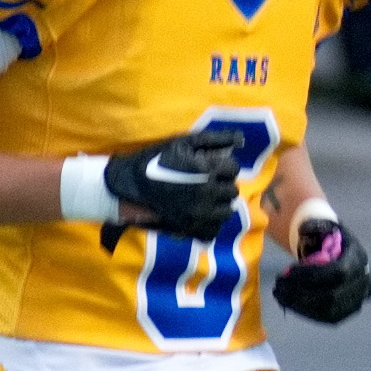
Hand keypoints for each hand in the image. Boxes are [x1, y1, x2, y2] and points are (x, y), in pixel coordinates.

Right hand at [100, 126, 248, 244]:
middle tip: (206, 180)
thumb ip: (214, 139)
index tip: (210, 165)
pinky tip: (200, 213)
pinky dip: (210, 223)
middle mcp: (207, 194)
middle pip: (232, 191)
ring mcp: (198, 215)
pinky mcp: (189, 229)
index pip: (233, 169)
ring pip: (226, 212)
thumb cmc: (156, 159)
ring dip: (219, 204)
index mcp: (207, 171)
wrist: (129, 185)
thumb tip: (241, 139)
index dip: (222, 164)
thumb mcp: (183, 142)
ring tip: (204, 197)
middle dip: (222, 184)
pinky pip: (213, 231)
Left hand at [273, 214, 370, 324]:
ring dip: (300, 304)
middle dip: (301, 292)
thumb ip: (314, 226)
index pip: (339, 273)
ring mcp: (356, 300)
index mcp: (358, 258)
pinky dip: (304, 311)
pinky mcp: (346, 312)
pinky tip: (287, 301)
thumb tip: (305, 229)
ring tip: (279, 293)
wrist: (337, 253)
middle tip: (278, 285)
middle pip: (332, 296)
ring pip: (328, 310)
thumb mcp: (322, 226)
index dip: (312, 275)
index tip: (288, 271)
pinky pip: (326, 317)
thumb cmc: (326, 237)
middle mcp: (363, 282)